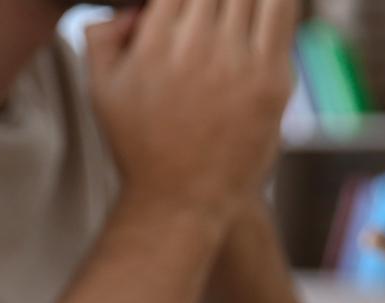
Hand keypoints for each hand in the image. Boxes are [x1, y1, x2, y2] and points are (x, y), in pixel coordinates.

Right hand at [85, 0, 296, 217]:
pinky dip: (276, 2)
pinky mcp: (272, 80)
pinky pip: (283, 14)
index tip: (183, 6)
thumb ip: (102, 38)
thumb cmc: (140, 145)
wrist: (182, 200)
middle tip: (212, 12)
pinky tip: (266, 7)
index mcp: (154, 44)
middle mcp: (196, 47)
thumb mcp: (101, 92)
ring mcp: (238, 63)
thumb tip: (132, 9)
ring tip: (236, 9)